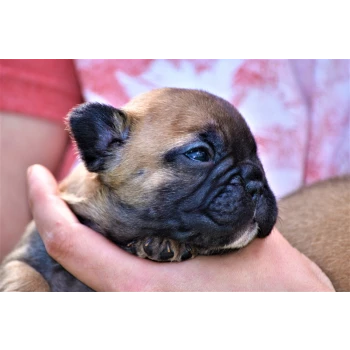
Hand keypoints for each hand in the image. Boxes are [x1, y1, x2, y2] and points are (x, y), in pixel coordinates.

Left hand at [27, 164, 334, 291]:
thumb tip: (168, 174)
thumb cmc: (273, 281)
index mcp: (148, 290)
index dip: (45, 206)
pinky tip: (112, 220)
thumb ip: (204, 210)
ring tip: (81, 194)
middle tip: (60, 181)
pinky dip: (97, 244)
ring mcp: (144, 306)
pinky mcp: (154, 302)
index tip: (36, 173)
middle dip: (56, 217)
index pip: (72, 245)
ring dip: (75, 230)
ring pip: (85, 267)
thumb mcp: (240, 235)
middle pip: (71, 256)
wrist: (293, 308)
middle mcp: (137, 303)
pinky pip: (109, 273)